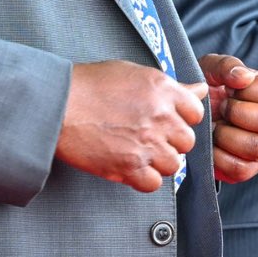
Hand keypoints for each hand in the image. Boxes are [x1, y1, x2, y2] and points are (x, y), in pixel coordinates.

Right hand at [55, 59, 205, 192]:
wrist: (56, 104)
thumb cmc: (89, 84)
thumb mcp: (133, 73)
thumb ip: (170, 86)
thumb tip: (201, 89)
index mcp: (162, 90)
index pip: (196, 113)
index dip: (181, 119)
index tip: (166, 121)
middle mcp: (160, 116)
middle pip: (187, 141)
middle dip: (171, 142)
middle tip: (147, 137)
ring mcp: (146, 143)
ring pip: (174, 164)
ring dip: (158, 162)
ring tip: (136, 151)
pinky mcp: (129, 166)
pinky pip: (153, 183)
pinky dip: (143, 179)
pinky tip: (128, 166)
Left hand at [197, 54, 257, 184]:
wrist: (190, 116)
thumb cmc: (207, 88)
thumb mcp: (211, 69)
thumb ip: (226, 66)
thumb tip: (243, 77)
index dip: (249, 90)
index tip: (231, 89)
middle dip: (236, 112)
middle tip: (221, 108)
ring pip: (257, 147)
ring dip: (227, 135)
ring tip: (215, 127)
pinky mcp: (251, 168)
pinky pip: (240, 168)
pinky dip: (220, 157)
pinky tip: (212, 145)